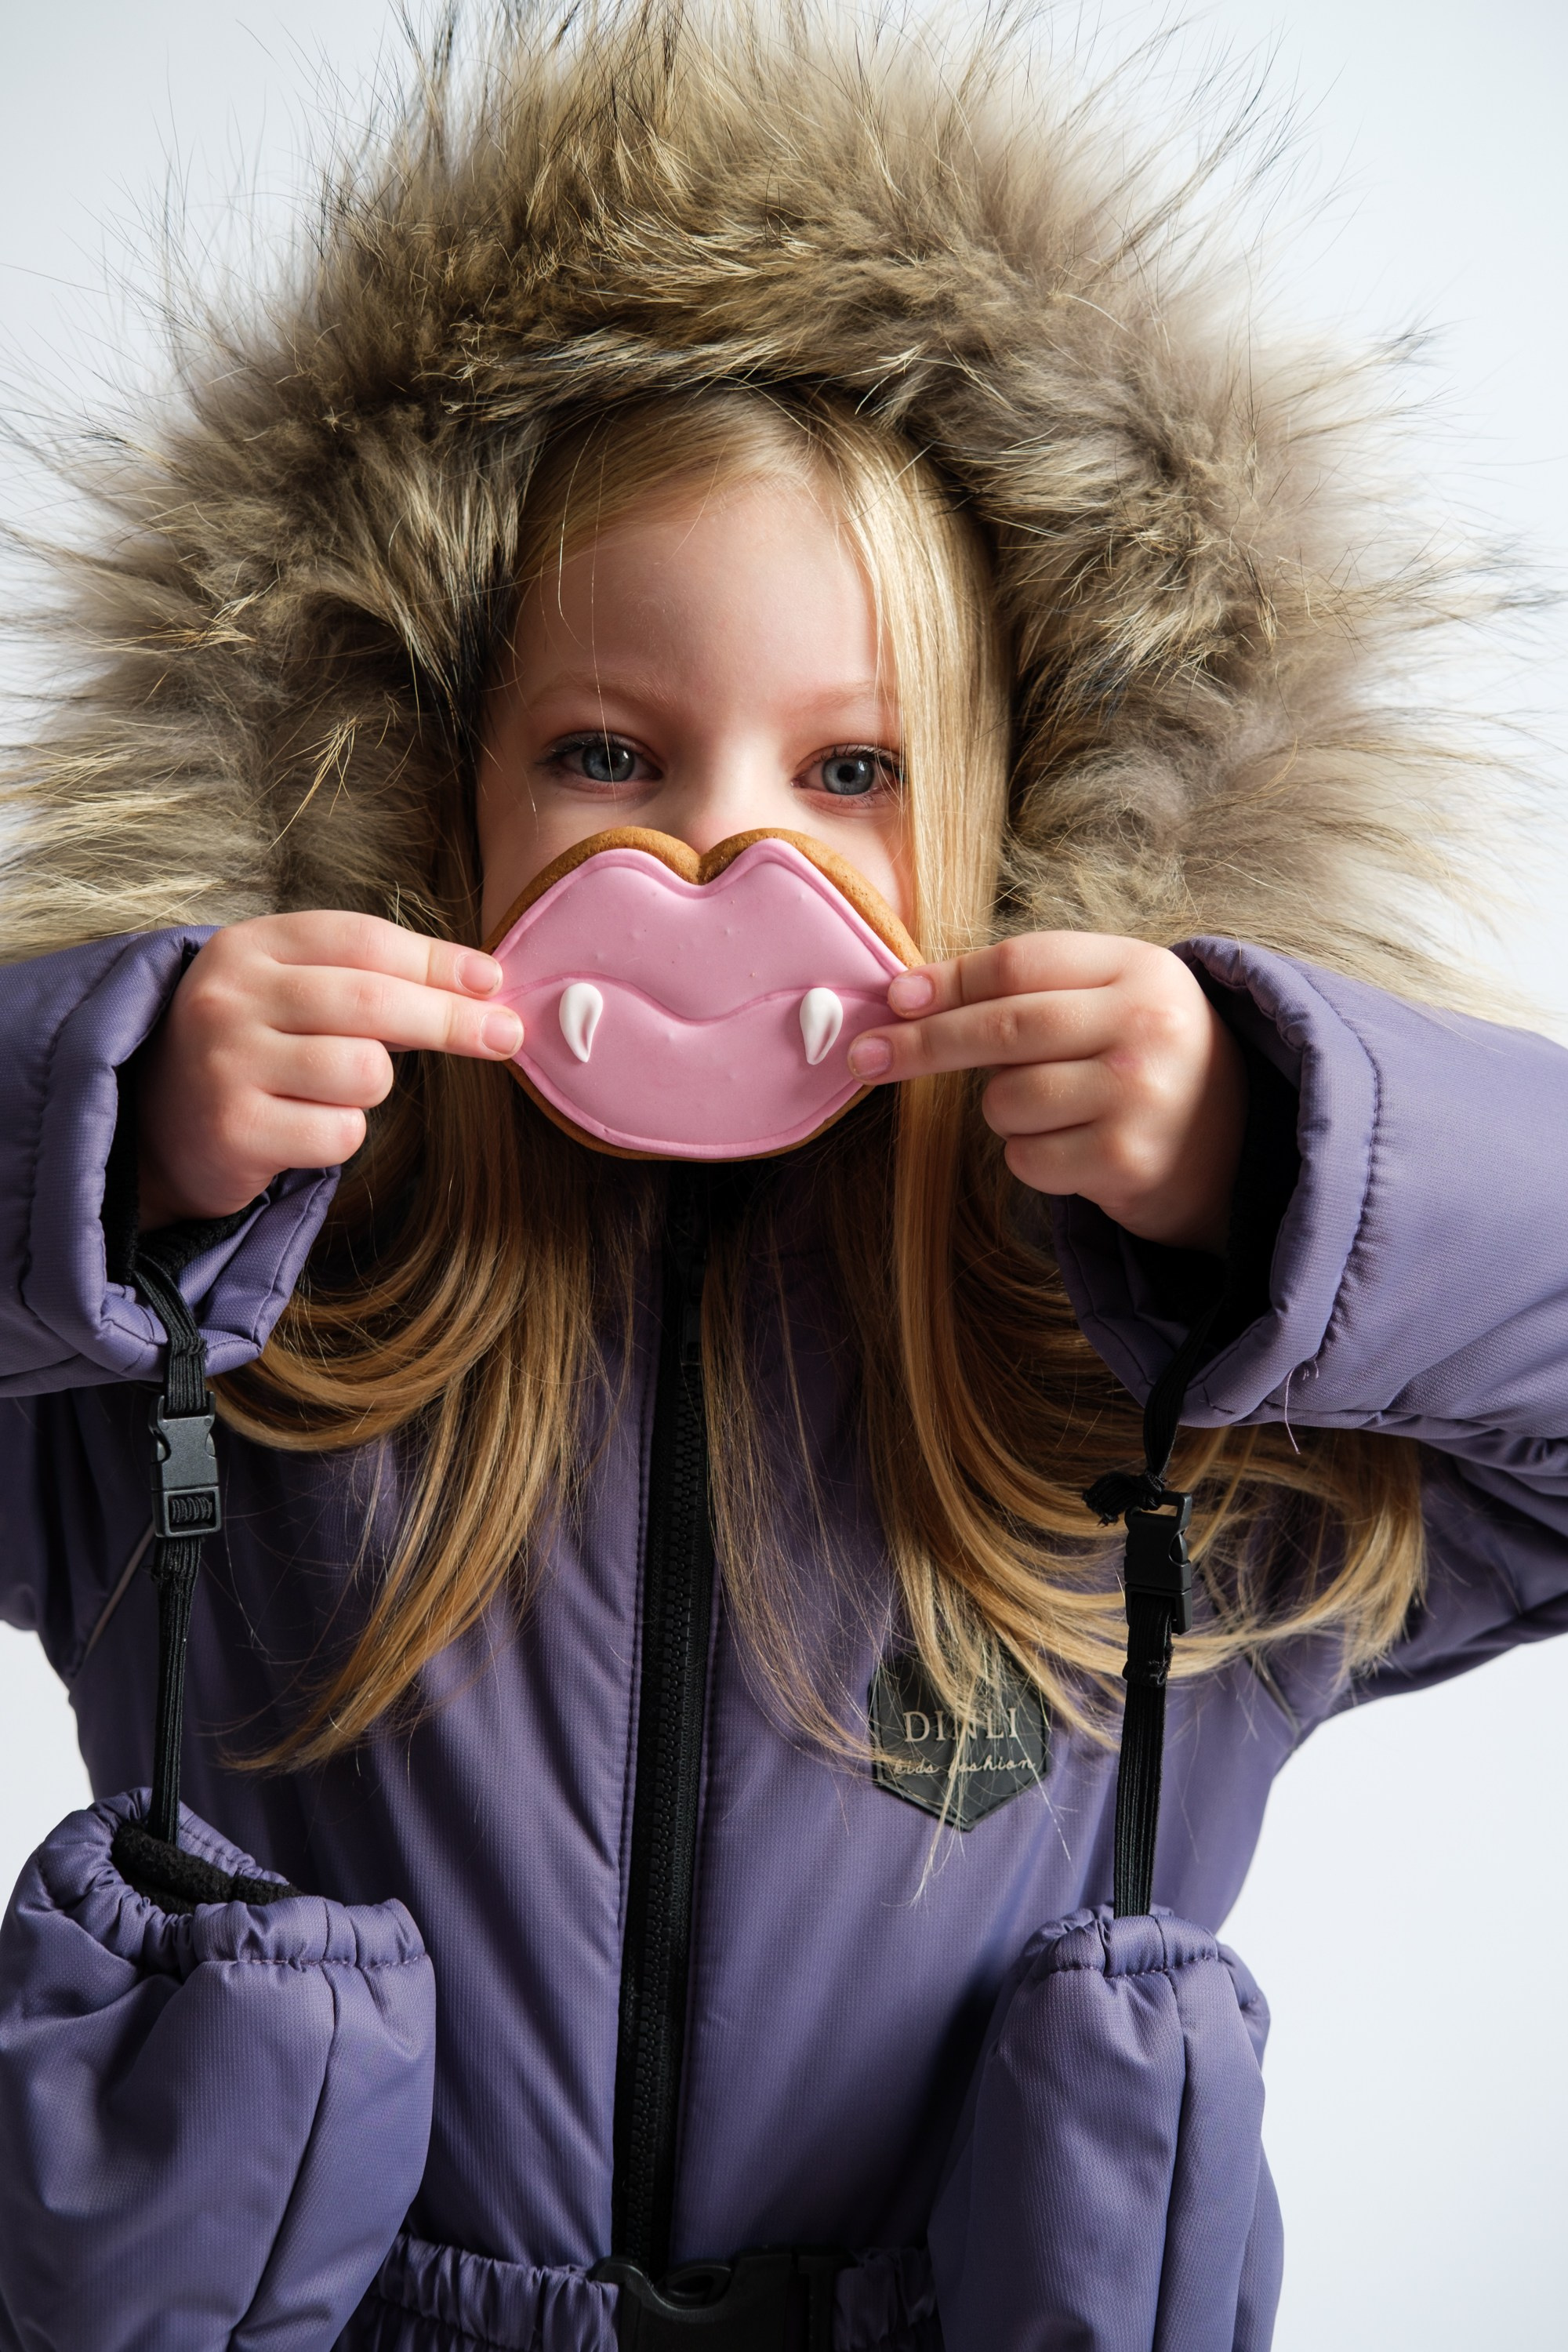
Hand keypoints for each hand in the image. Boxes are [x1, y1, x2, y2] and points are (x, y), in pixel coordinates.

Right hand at [135, 912, 522, 1228]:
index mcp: (249, 947)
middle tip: (504, 1036)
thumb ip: (369, 982)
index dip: (436, 960)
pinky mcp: (235, 1131)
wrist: (153, 1127)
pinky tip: (304, 1127)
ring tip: (334, 1090)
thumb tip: (481, 991)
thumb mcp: (290, 993)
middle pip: (372, 1002)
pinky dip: (342, 1135)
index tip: (492, 980)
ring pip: (364, 1072)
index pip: (361, 940)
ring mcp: (227, 1064)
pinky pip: (341, 1133)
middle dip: (450, 1020)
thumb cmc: (251, 1050)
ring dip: (374, 1087)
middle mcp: (231, 998)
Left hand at [847, 934, 1245, 1252]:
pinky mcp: (1125, 1161)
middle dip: (923, 1043)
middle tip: (865, 1054)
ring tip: (1054, 1109)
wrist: (1236, 1148)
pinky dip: (1031, 1156)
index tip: (895, 999)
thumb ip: (1030, 987)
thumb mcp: (1111, 1000)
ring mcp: (1139, 1096)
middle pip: (1003, 1027)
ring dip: (1004, 1111)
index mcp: (1140, 969)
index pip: (1021, 965)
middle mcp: (1146, 1025)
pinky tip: (1074, 1148)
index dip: (948, 982)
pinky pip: (1026, 1157)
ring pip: (1007, 1100)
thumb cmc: (1145, 1062)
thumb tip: (907, 995)